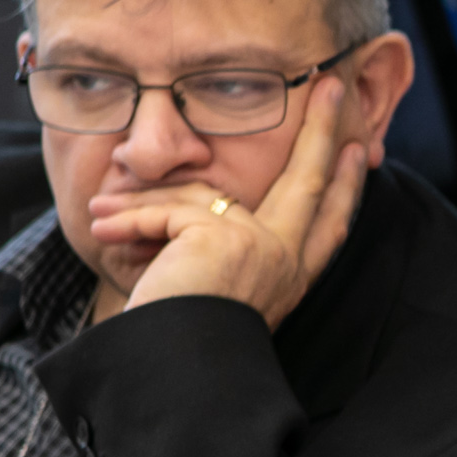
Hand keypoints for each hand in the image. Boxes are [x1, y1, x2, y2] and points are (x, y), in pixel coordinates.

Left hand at [89, 77, 368, 329]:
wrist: (176, 371)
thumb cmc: (183, 336)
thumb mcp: (216, 283)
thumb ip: (226, 242)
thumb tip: (212, 199)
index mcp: (290, 274)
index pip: (329, 222)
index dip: (345, 185)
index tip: (357, 152)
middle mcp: (286, 259)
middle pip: (313, 182)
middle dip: (325, 130)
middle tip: (333, 86)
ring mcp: (261, 246)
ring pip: (204, 195)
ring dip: (143, 200)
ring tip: (99, 208)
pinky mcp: (222, 237)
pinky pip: (166, 210)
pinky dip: (125, 222)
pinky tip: (98, 232)